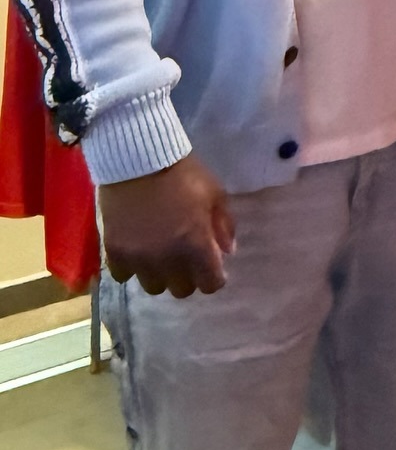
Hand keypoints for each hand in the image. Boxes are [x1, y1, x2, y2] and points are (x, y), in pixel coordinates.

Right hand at [99, 155, 235, 297]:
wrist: (139, 159)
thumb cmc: (184, 174)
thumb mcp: (215, 194)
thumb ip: (224, 225)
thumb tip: (228, 252)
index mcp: (195, 244)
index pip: (210, 284)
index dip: (214, 277)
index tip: (212, 266)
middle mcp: (167, 258)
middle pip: (181, 290)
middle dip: (188, 276)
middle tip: (187, 258)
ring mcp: (138, 258)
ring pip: (153, 287)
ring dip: (160, 274)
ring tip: (161, 255)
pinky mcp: (114, 252)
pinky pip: (124, 276)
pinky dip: (132, 268)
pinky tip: (138, 250)